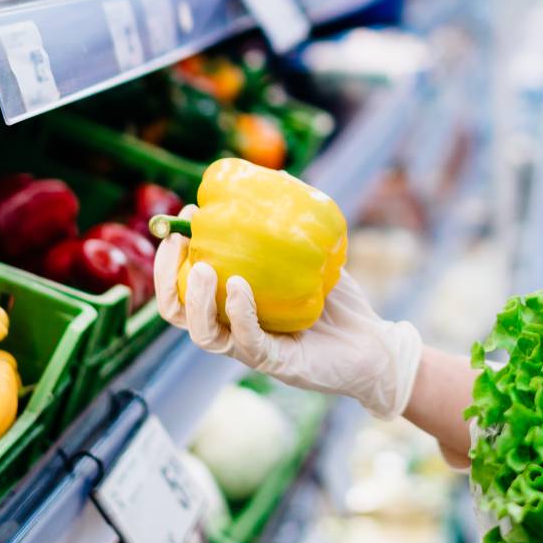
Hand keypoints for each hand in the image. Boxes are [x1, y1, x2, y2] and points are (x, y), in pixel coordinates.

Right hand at [153, 211, 421, 419]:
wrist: (374, 344)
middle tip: (177, 243)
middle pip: (179, 313)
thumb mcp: (309, 257)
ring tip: (203, 267)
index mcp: (232, 306)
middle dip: (168, 278)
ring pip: (204, 334)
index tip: (180, 223)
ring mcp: (252, 349)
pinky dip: (240, 313)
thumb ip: (287, 229)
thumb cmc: (337, 301)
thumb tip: (273, 180)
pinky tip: (240, 286)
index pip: (185, 288)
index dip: (173, 260)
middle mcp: (234, 329)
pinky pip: (247, 341)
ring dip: (197, 300)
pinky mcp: (276, 363)